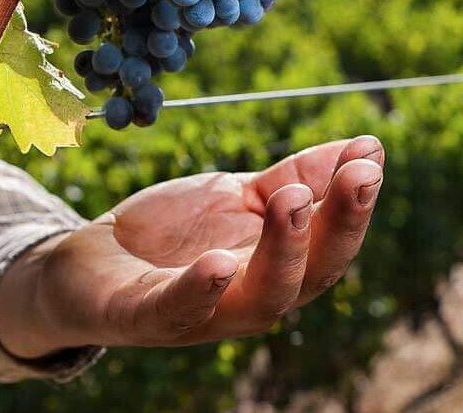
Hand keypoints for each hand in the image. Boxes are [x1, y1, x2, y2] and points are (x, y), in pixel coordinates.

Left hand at [0, 136, 385, 354]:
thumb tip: (369, 147)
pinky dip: (200, 290)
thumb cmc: (175, 234)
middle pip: (308, 277)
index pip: (329, 245)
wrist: (92, 260)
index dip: (354, 207)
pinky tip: (219, 262)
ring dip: (282, 253)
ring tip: (293, 203)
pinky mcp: (144, 316)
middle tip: (354, 176)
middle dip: (335, 227)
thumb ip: (298, 177)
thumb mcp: (239, 195)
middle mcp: (249, 298)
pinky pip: (176, 311)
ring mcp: (200, 314)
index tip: (370, 159)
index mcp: (276, 267)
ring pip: (257, 301)